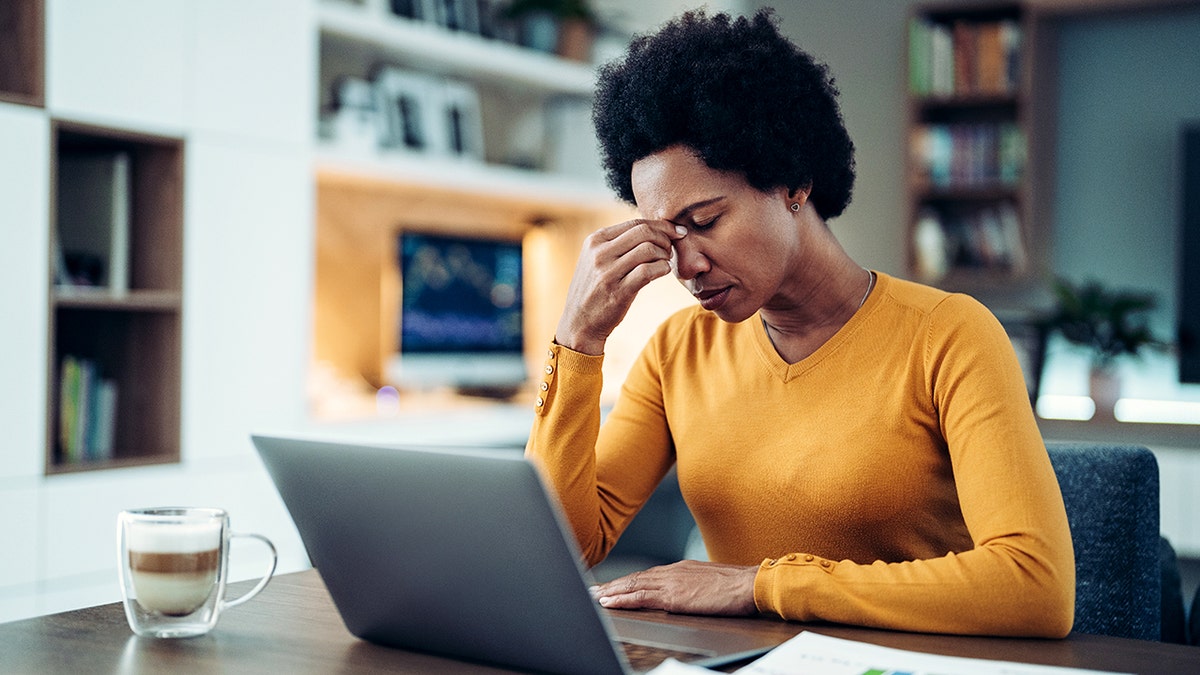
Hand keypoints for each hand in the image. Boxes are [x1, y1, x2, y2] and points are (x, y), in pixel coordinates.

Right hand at [555, 219, 686, 354]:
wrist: (579, 322)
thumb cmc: (595, 289)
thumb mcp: (596, 259)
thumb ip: (617, 243)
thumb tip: (653, 229)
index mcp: (595, 240)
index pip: (635, 223)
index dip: (661, 226)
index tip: (675, 232)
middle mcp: (599, 253)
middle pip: (643, 232)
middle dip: (665, 237)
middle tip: (671, 248)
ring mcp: (608, 272)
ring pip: (648, 249)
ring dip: (664, 254)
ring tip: (665, 262)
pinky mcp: (618, 291)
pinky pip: (649, 271)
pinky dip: (663, 268)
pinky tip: (664, 271)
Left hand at [589, 560, 758, 615]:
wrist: (749, 584)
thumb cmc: (737, 585)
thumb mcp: (710, 581)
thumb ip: (694, 585)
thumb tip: (689, 593)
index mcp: (681, 569)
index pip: (648, 575)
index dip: (629, 581)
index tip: (614, 585)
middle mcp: (672, 572)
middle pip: (636, 578)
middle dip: (614, 585)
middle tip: (594, 589)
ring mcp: (671, 582)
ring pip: (633, 585)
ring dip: (612, 591)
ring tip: (595, 596)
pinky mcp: (673, 596)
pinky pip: (641, 597)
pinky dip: (622, 599)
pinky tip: (610, 602)